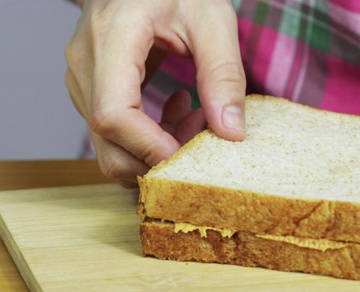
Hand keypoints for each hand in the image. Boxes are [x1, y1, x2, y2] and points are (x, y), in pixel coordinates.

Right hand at [65, 0, 245, 186]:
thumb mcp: (213, 20)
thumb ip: (223, 74)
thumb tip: (230, 133)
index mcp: (112, 37)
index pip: (113, 114)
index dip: (151, 147)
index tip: (192, 154)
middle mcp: (86, 62)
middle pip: (106, 142)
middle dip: (158, 157)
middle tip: (202, 133)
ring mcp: (82, 78)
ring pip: (111, 145)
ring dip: (159, 148)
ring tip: (198, 116)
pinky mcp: (91, 89)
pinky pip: (114, 133)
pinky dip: (151, 137)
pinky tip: (181, 109)